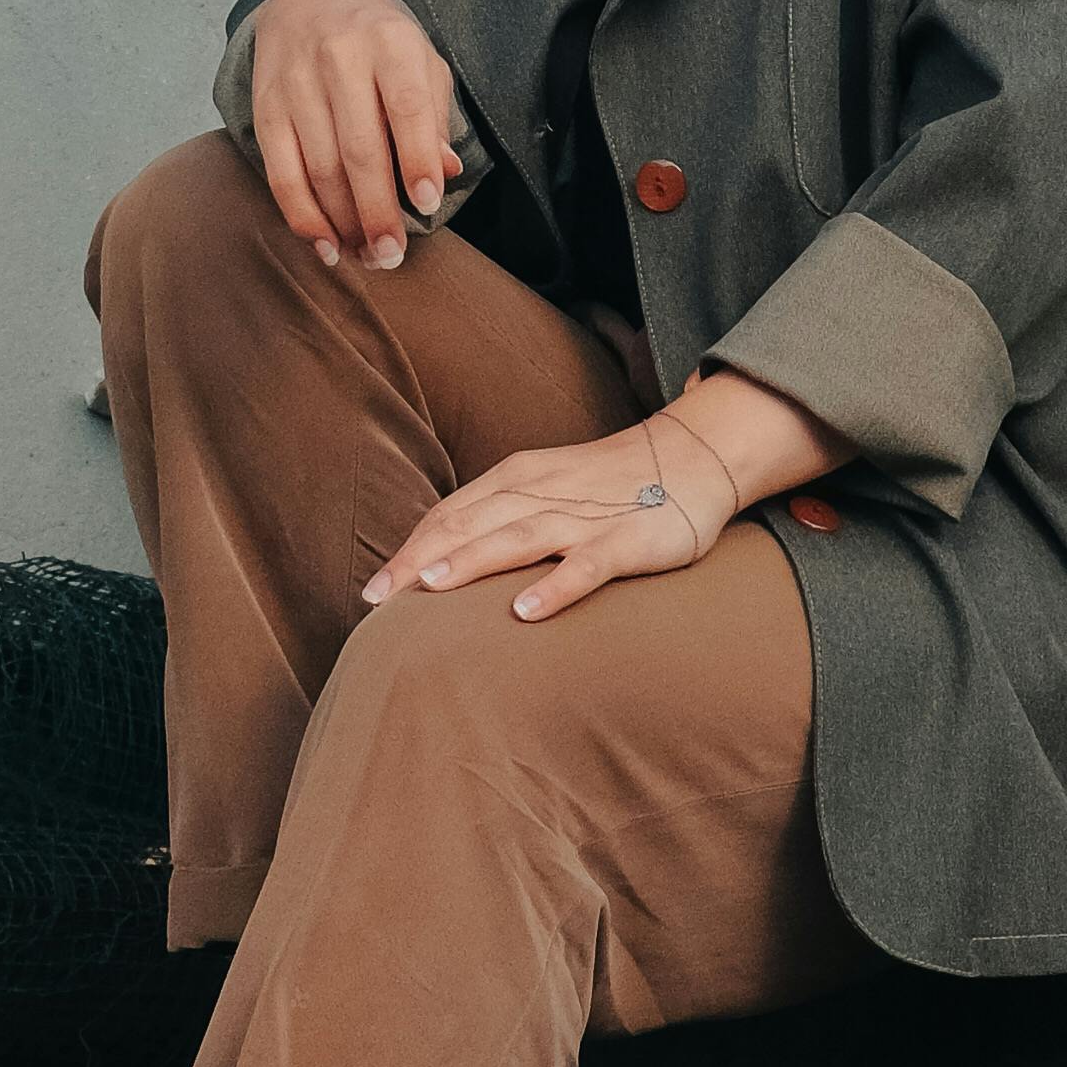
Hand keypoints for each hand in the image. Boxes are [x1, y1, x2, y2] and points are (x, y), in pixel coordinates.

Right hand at [249, 0, 467, 271]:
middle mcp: (339, 56)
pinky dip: (303, 217)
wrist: (309, 1)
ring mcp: (296, 82)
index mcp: (389, 40)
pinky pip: (281, 172)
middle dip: (377, 210)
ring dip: (344, 223)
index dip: (416, 158)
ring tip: (367, 256)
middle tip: (392, 255)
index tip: (427, 204)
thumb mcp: (420, 60)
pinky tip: (326, 245)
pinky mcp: (265, 107)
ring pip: (319, 167)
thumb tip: (446, 171)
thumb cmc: (380, 42)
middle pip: (359, 147)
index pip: (406, 104)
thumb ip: (435, 114)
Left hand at [365, 406, 741, 624]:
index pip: (450, 514)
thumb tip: (442, 561)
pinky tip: (525, 610)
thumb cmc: (609, 483)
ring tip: (429, 588)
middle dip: (420, 560)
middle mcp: (543, 493)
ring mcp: (586, 516)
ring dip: (472, 561)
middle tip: (376, 598)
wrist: (693, 456)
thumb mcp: (546, 490)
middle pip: (470, 524)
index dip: (410, 550)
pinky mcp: (628, 540)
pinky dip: (554, 585)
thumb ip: (500, 518)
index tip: (373, 590)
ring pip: (518, 538)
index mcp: (518, 479)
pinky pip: (586, 565)